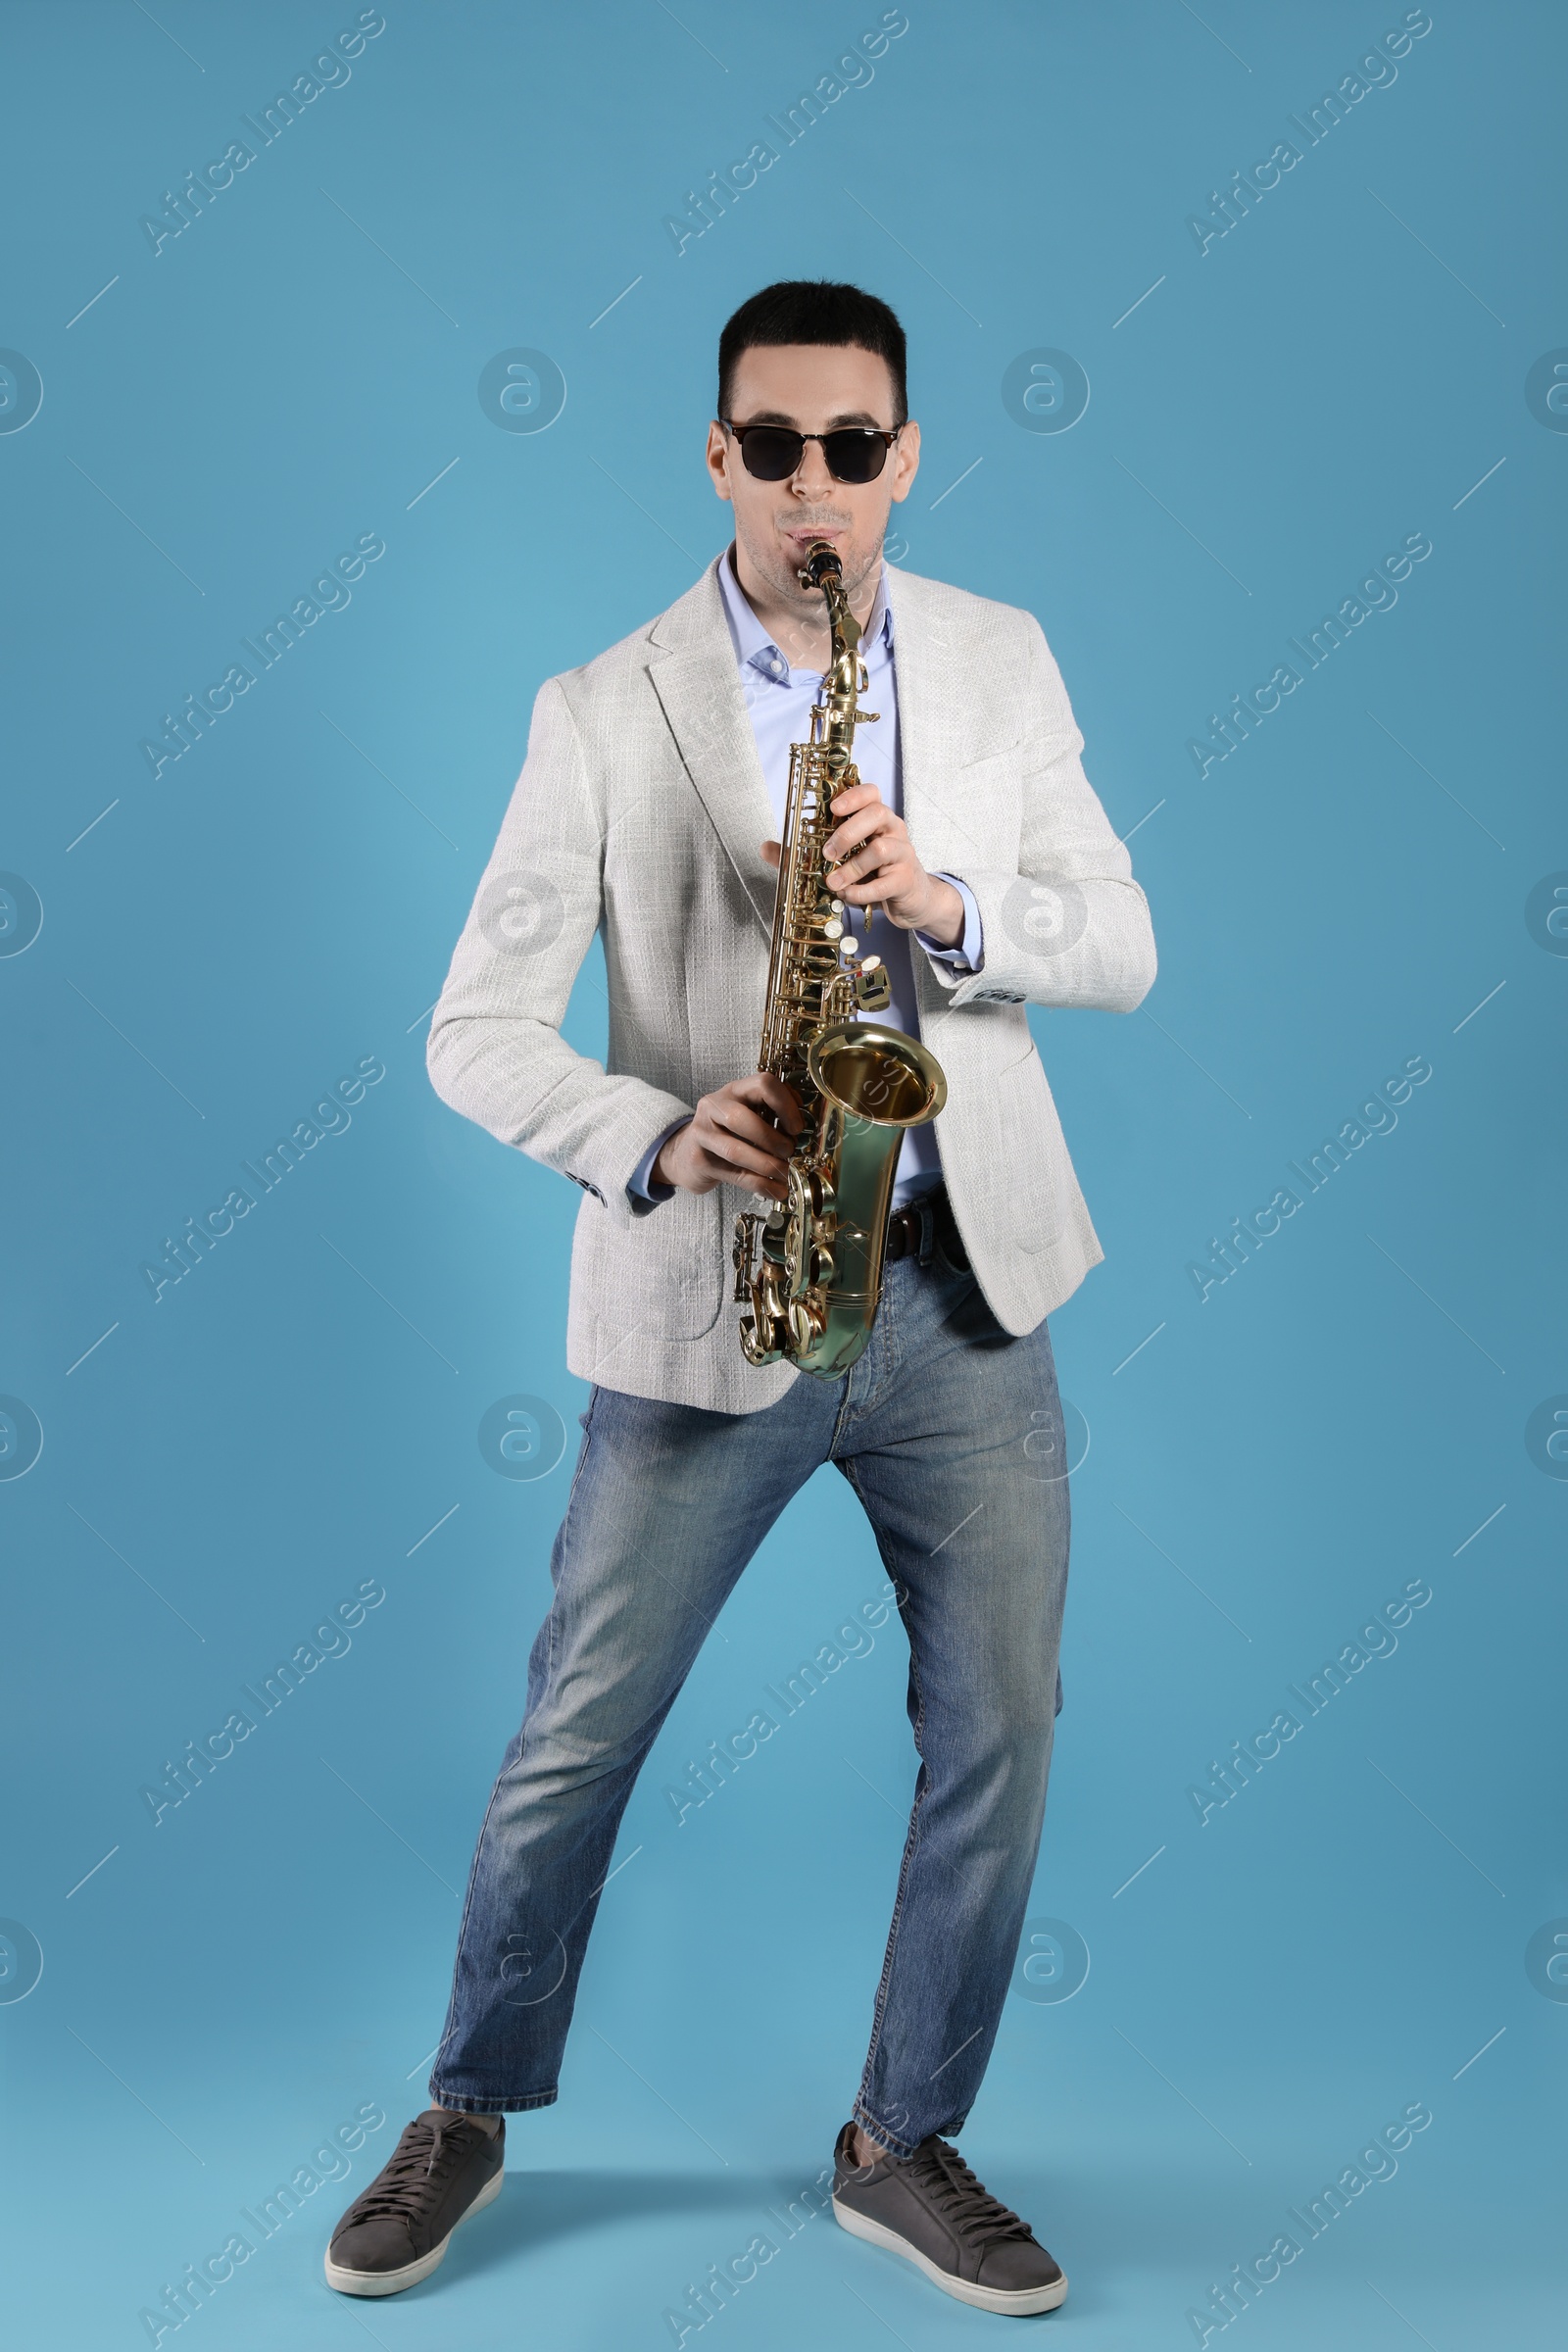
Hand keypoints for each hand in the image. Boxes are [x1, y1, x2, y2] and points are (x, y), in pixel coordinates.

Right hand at [652, 1073, 801, 1201]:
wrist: (686, 1154)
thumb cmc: (727, 1133)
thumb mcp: (748, 1114)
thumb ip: (773, 1114)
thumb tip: (803, 1127)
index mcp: (734, 1090)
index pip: (763, 1084)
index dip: (785, 1105)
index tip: (797, 1127)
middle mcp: (714, 1106)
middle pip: (742, 1119)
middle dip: (772, 1139)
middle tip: (789, 1152)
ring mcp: (702, 1134)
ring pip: (736, 1151)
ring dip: (767, 1164)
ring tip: (784, 1172)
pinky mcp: (700, 1161)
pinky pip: (735, 1175)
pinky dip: (760, 1184)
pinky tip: (776, 1190)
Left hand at [761, 782, 962, 941]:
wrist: (907, 899)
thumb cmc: (871, 873)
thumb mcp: (838, 860)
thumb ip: (801, 854)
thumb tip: (765, 847)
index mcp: (875, 818)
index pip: (871, 792)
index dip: (852, 795)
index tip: (833, 809)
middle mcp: (892, 830)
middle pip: (877, 813)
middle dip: (847, 832)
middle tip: (827, 853)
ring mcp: (903, 853)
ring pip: (881, 849)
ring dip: (852, 867)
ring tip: (833, 881)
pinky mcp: (905, 879)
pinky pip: (885, 882)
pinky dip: (862, 891)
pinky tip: (848, 895)